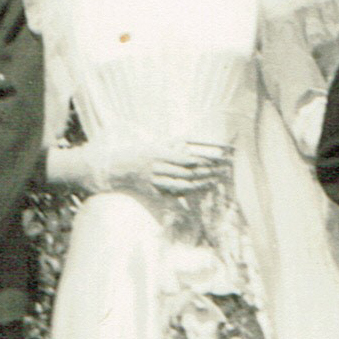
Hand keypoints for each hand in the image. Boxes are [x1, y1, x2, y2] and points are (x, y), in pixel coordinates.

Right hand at [100, 141, 230, 195]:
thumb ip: (171, 145)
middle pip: (186, 173)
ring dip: (200, 184)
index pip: (184, 159)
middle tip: (222, 171)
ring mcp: (154, 181)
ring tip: (214, 182)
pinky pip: (172, 194)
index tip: (216, 161)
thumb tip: (189, 145)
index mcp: (158, 153)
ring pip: (181, 185)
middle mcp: (157, 168)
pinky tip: (198, 191)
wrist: (117, 167)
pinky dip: (186, 194)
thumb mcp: (154, 144)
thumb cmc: (138, 153)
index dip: (201, 161)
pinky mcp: (153, 191)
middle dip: (206, 173)